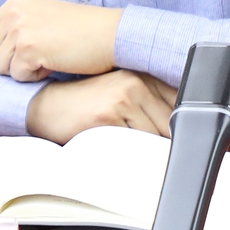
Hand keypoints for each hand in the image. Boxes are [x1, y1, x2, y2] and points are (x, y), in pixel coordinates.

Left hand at [0, 0, 122, 80]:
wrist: (109, 33)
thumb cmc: (81, 30)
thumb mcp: (41, 16)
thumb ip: (15, 27)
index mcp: (14, 3)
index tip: (19, 53)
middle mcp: (13, 13)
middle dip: (8, 64)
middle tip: (36, 58)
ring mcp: (19, 30)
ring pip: (0, 68)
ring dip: (23, 71)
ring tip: (48, 58)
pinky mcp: (28, 49)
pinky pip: (18, 77)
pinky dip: (36, 77)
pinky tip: (54, 63)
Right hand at [25, 70, 177, 143]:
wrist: (48, 107)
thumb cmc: (86, 105)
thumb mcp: (122, 96)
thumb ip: (150, 105)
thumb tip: (179, 130)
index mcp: (142, 75)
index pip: (180, 100)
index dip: (181, 124)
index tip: (176, 137)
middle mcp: (135, 81)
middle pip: (171, 122)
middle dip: (166, 141)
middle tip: (153, 151)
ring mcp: (122, 97)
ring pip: (154, 135)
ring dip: (149, 150)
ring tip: (130, 149)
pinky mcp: (108, 115)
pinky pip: (135, 144)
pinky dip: (132, 154)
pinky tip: (118, 149)